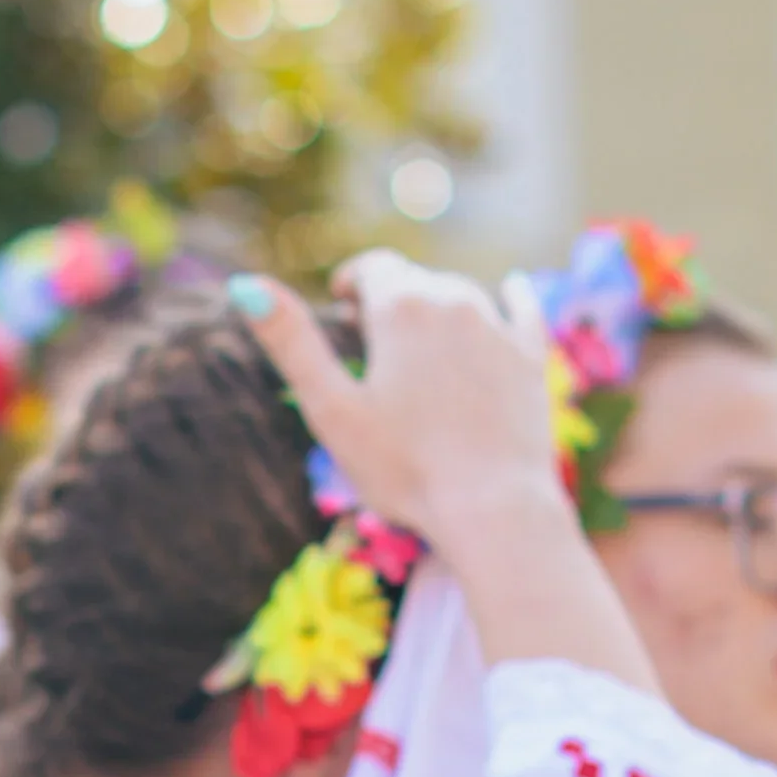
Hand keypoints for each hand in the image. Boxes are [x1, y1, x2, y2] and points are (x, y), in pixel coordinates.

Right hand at [234, 255, 655, 693]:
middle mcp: (455, 300)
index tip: (343, 307)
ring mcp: (499, 328)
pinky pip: (522, 308)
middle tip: (372, 341)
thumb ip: (291, 343)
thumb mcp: (332, 409)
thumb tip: (244, 284)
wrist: (494, 509)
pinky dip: (511, 296)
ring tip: (420, 348)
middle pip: (415, 281)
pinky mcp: (532, 358)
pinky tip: (511, 287)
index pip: (373, 267)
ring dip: (436, 309)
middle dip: (391, 300)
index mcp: (402, 307)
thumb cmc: (404, 468)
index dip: (353, 282)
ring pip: (461, 296)